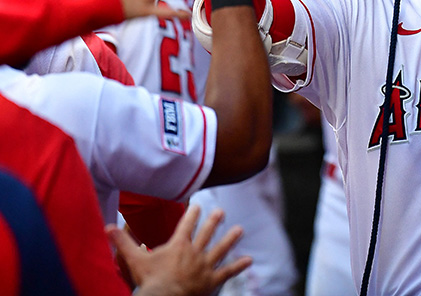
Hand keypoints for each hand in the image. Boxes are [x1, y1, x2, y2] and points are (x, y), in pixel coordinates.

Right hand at [108, 205, 250, 295]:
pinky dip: (238, 265)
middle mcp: (195, 252)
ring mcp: (205, 266)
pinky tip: (249, 260)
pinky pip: (228, 272)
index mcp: (178, 245)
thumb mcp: (133, 260)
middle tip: (221, 211)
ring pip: (221, 249)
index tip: (198, 205)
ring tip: (239, 229)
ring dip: (230, 238)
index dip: (192, 214)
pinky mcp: (211, 281)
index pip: (186, 224)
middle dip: (214, 221)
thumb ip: (122, 242)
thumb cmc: (149, 280)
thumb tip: (106, 226)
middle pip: (207, 233)